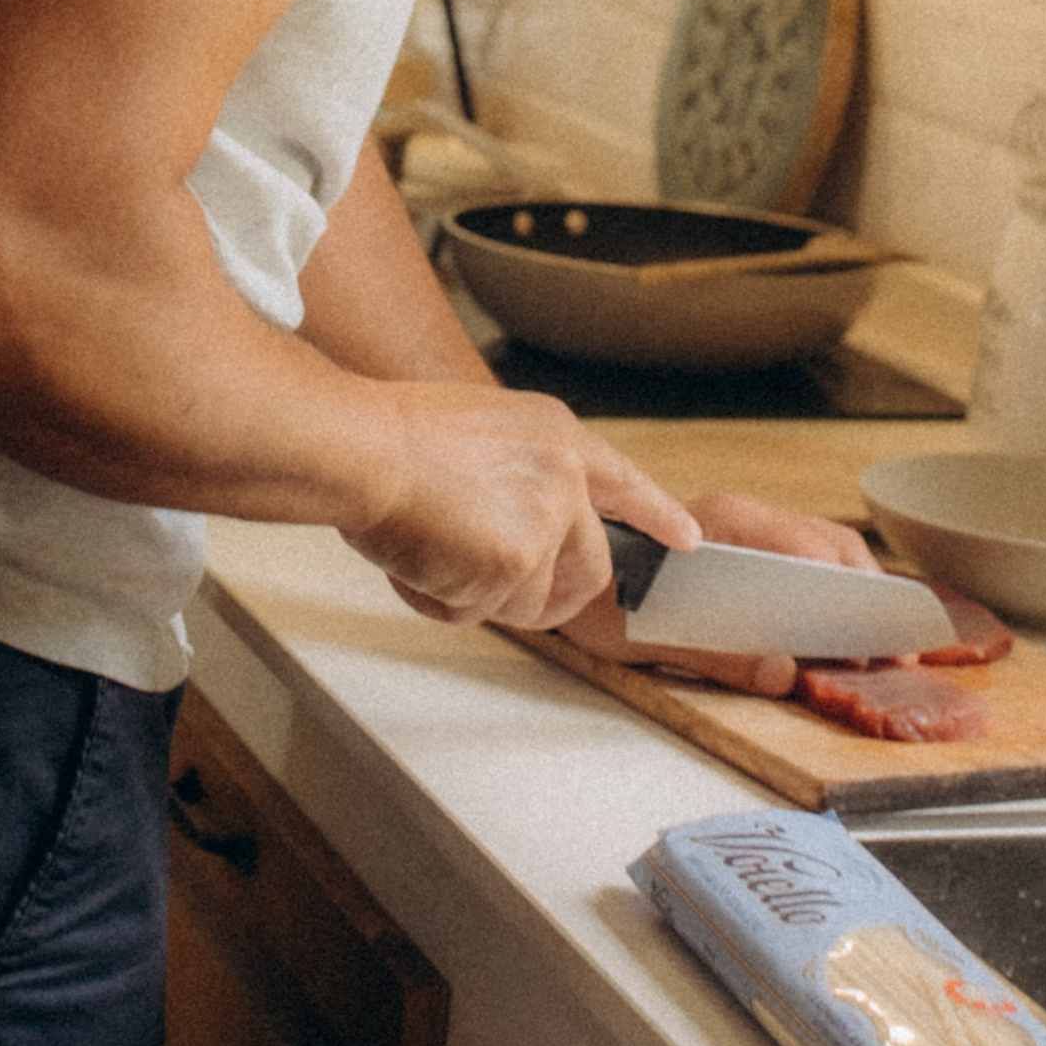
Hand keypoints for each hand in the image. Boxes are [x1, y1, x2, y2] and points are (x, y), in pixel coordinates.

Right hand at [346, 382, 630, 633]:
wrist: (359, 446)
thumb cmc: (388, 436)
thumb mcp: (477, 432)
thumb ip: (514, 475)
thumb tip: (510, 527)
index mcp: (553, 434)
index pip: (622, 480)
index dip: (656, 512)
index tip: (686, 537)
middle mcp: (563, 476)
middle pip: (589, 569)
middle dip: (551, 598)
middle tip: (500, 593)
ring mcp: (545, 521)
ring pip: (530, 602)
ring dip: (477, 595)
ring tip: (429, 554)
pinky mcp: (516, 563)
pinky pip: (481, 613)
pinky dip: (441, 601)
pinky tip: (415, 562)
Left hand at [556, 483, 873, 697]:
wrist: (566, 565)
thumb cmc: (602, 597)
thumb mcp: (652, 639)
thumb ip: (720, 658)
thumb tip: (786, 674)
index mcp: (730, 526)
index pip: (815, 550)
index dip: (856, 594)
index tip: (881, 636)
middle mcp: (745, 518)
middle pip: (831, 546)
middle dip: (867, 596)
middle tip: (891, 651)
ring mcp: (745, 530)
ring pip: (820, 552)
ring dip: (850, 597)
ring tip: (869, 650)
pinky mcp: (741, 548)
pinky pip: (798, 564)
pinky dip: (825, 597)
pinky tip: (829, 639)